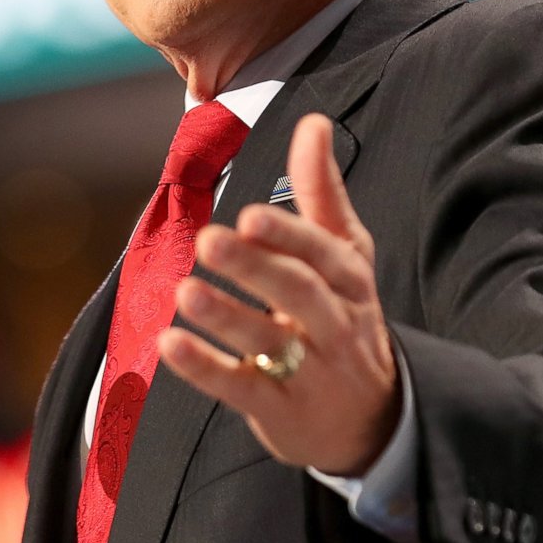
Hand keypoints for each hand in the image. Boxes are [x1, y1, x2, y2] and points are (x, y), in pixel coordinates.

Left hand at [160, 111, 400, 477]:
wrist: (373, 420)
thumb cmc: (347, 318)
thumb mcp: (346, 256)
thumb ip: (323, 192)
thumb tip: (313, 122)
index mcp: (351, 281)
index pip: (324, 254)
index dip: (288, 235)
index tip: (250, 215)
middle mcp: (335, 325)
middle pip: (299, 293)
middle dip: (256, 267)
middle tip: (210, 241)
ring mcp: (309, 371)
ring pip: (268, 341)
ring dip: (225, 315)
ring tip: (184, 292)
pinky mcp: (279, 410)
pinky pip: (241, 388)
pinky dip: (205, 367)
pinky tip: (170, 343)